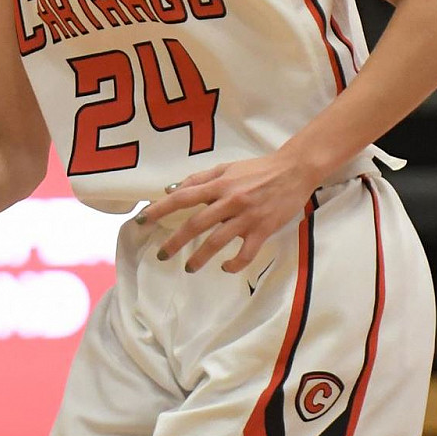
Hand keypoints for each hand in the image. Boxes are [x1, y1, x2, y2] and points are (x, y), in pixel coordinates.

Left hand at [133, 151, 318, 273]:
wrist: (294, 171)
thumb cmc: (257, 169)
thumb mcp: (226, 167)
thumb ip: (199, 178)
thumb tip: (170, 190)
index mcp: (219, 184)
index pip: (183, 197)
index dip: (161, 209)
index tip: (142, 220)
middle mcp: (229, 201)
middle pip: (196, 223)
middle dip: (175, 241)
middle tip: (162, 254)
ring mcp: (246, 217)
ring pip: (217, 241)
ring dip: (200, 257)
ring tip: (188, 268)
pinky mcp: (263, 230)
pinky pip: (246, 253)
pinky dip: (234, 264)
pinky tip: (225, 268)